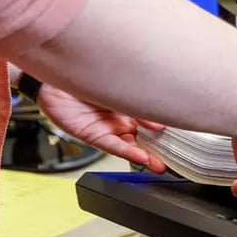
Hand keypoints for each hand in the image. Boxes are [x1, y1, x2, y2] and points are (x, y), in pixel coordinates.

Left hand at [35, 84, 167, 173]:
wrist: (55, 72)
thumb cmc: (85, 72)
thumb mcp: (120, 87)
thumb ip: (138, 107)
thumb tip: (159, 123)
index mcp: (127, 103)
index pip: (150, 119)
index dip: (164, 129)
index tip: (180, 135)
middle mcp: (119, 117)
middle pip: (142, 136)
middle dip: (158, 148)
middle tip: (174, 157)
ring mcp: (107, 127)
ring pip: (130, 144)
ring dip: (146, 156)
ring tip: (160, 164)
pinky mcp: (93, 135)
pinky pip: (113, 146)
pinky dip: (128, 152)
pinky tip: (142, 157)